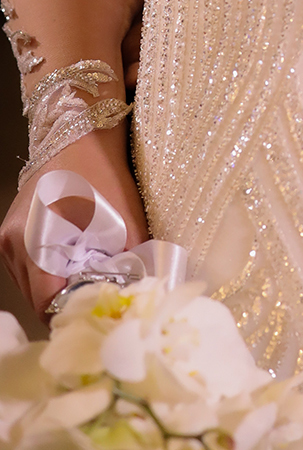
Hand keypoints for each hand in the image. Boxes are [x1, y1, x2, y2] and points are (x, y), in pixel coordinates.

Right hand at [0, 131, 147, 319]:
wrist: (80, 131)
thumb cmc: (103, 172)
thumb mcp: (125, 220)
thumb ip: (132, 263)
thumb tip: (142, 297)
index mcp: (35, 243)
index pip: (48, 304)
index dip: (76, 315)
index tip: (101, 318)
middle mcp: (13, 245)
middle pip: (38, 300)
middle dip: (71, 305)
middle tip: (103, 304)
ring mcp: (8, 240)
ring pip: (33, 288)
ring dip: (61, 291)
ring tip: (93, 282)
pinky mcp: (12, 235)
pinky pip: (30, 270)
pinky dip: (52, 275)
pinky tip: (77, 264)